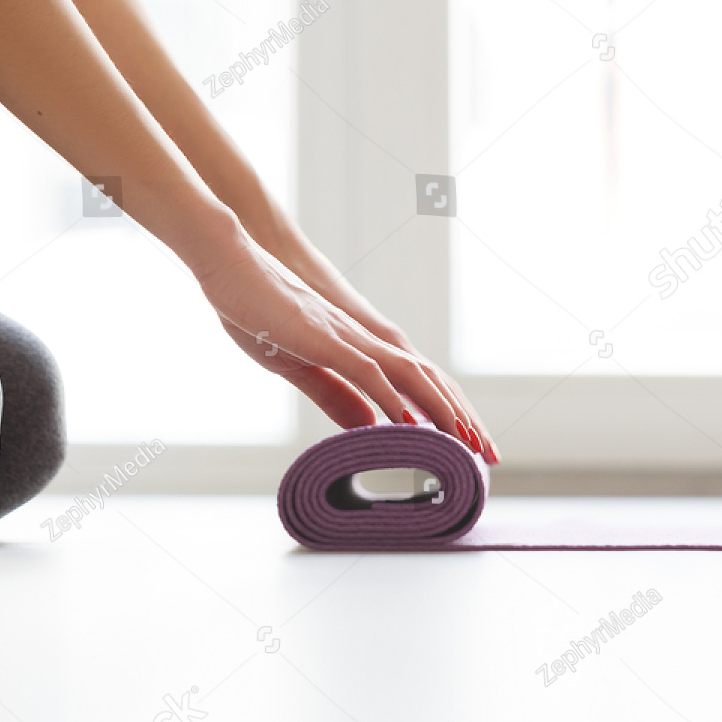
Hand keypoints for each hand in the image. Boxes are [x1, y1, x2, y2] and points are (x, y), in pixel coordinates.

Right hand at [199, 238, 496, 460]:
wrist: (231, 266)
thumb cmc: (259, 312)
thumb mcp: (302, 366)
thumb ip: (337, 395)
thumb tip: (369, 428)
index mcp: (362, 349)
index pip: (419, 386)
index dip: (448, 416)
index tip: (470, 447)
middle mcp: (367, 341)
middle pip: (430, 382)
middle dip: (463, 420)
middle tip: (490, 454)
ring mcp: (349, 337)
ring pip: (410, 377)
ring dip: (441, 410)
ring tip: (465, 443)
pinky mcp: (326, 338)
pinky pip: (368, 371)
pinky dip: (392, 398)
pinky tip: (409, 422)